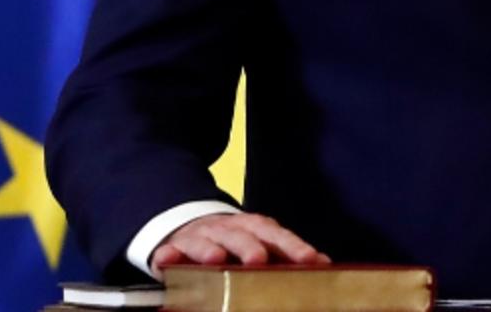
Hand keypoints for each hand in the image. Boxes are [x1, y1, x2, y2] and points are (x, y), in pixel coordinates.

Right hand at [150, 212, 329, 272]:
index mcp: (253, 228)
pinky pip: (168, 252)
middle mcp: (227, 229)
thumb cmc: (232, 241)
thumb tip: (324, 265)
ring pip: (204, 242)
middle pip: (240, 236)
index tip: (311, 260)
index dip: (293, 246)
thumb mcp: (260, 242)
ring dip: (208, 249)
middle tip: (258, 259)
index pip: (276, 235)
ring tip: (215, 259)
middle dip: (249, 247)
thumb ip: (287, 253)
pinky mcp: (172, 249)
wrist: (189, 224)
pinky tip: (166, 259)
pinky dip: (167, 256)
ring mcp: (199, 237)